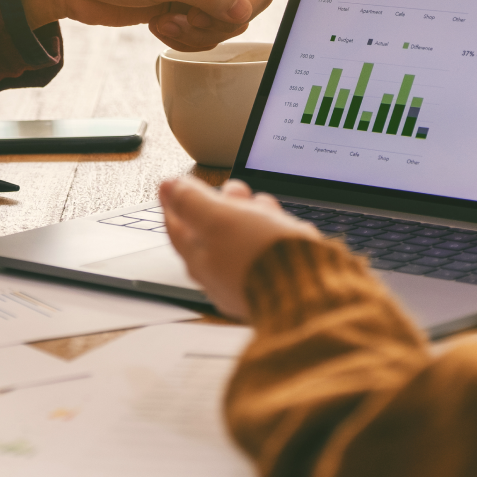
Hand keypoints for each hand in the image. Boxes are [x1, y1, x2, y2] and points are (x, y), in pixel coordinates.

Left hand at [160, 177, 319, 319]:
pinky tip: (280, 222)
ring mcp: (245, 279)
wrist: (307, 291)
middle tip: (232, 188)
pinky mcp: (272, 281)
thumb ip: (192, 201)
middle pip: (211, 232)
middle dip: (221, 204)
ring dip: (250, 214)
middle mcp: (218, 274)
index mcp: (198, 259)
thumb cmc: (260, 258)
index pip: (176, 227)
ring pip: (241, 238)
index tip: (170, 185)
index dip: (173, 201)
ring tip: (261, 201)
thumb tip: (169, 186)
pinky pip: (265, 250)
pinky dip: (269, 231)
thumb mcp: (220, 218)